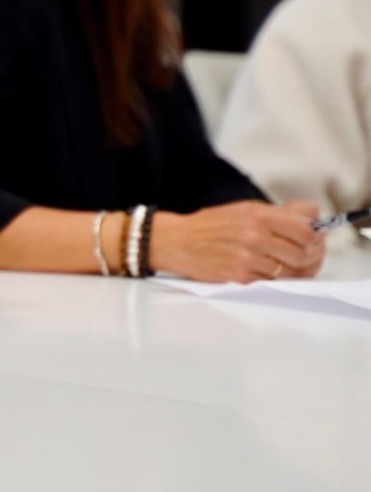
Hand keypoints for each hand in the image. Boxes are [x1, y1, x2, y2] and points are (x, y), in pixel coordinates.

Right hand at [152, 200, 324, 283]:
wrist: (176, 241)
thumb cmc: (210, 225)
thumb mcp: (244, 209)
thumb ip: (279, 212)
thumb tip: (311, 214)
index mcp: (258, 215)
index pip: (306, 230)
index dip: (314, 238)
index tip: (311, 241)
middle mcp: (254, 235)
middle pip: (303, 253)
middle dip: (308, 258)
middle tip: (304, 259)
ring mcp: (247, 257)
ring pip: (289, 271)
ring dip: (292, 272)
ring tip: (285, 267)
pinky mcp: (238, 276)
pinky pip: (270, 282)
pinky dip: (272, 279)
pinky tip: (266, 272)